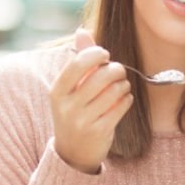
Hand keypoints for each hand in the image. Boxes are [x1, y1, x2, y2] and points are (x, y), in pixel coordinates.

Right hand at [50, 28, 133, 172]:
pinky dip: (127, 99)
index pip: (77, 64)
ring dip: (123, 84)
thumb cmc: (74, 112)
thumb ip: (79, 61)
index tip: (105, 55)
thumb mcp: (69, 90)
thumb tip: (83, 31)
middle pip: (100, 76)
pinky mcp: (99, 131)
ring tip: (121, 86)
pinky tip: (124, 98)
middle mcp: (67, 106)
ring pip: (113, 90)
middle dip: (115, 69)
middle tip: (119, 70)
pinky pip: (121, 106)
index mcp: (57, 92)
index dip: (95, 54)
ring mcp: (83, 120)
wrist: (72, 153)